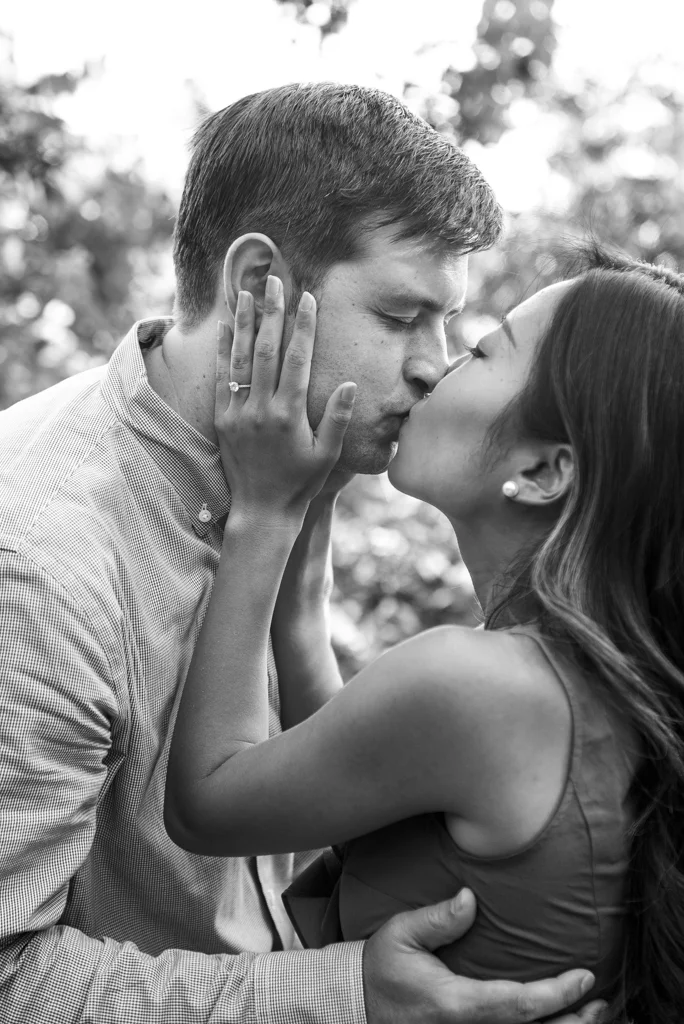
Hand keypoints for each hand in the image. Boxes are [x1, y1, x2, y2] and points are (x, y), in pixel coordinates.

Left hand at [215, 277, 356, 520]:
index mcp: (289, 415)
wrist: (262, 511)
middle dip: (273, 312)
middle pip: (267, 350)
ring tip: (248, 291)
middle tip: (276, 281)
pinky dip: (225, 349)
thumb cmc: (300, 483)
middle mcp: (260, 409)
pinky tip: (228, 326)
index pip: (297, 359)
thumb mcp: (327, 455)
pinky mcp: (221, 419)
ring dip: (246, 322)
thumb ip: (336, 419)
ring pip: (241, 358)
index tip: (306, 298)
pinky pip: (222, 377)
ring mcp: (237, 413)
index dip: (303, 326)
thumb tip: (347, 384)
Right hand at [363, 890, 607, 1023]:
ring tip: (592, 1014)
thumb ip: (437, 918)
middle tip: (600, 1001)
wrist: (359, 1010)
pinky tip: (557, 1023)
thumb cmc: (382, 971)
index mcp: (455, 1006)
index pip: (519, 1005)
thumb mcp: (398, 935)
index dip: (558, 995)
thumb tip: (471, 898)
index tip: (584, 977)